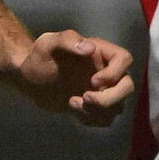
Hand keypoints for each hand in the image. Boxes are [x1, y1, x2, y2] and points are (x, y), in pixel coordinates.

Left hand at [16, 30, 133, 126]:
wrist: (30, 78)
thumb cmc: (39, 56)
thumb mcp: (48, 43)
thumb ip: (67, 40)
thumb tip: (89, 48)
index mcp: (100, 52)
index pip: (125, 59)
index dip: (115, 73)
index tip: (93, 81)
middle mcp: (106, 71)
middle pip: (127, 87)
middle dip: (109, 98)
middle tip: (85, 97)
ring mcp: (103, 90)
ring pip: (118, 106)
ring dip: (98, 110)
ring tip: (72, 102)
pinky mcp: (95, 107)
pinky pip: (105, 119)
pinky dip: (91, 119)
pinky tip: (73, 108)